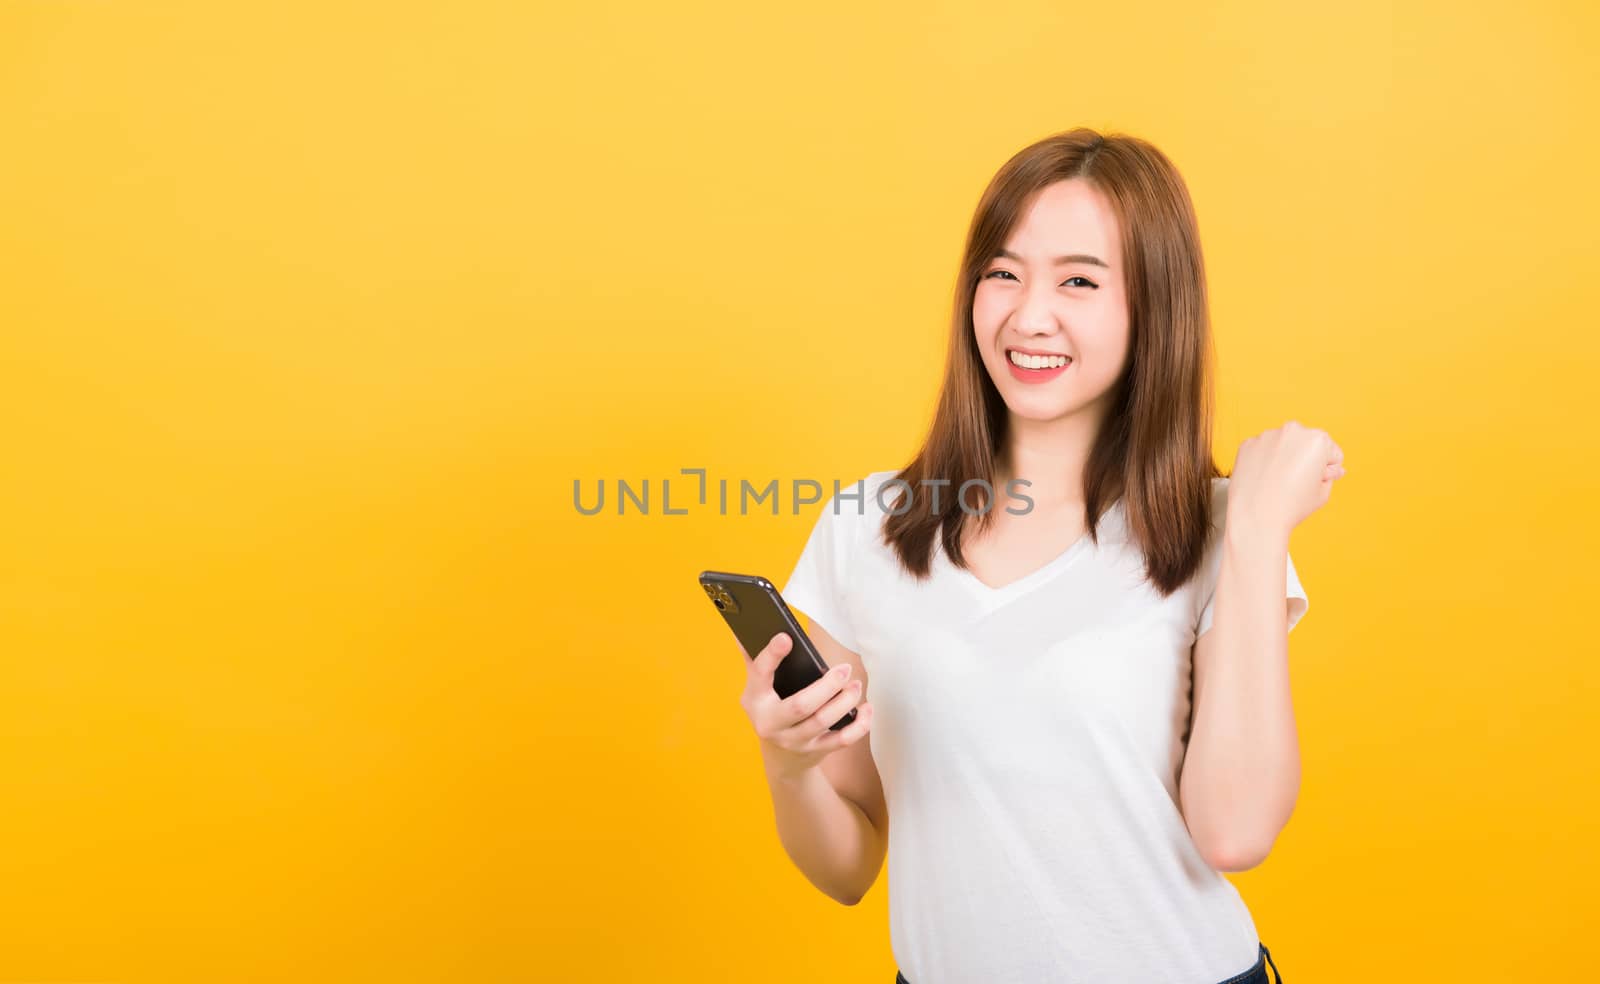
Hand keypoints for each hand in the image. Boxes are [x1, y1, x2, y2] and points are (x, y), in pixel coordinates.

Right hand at [735, 632, 872, 779]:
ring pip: (823, 721)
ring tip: (856, 685)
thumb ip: (754, 660)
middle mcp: (772, 723)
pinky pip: (841, 741)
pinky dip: (859, 725)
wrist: (780, 760)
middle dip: (827, 686)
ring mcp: (794, 740)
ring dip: (845, 702)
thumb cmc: (771, 711)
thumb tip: (743, 630)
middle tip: (845, 669)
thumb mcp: (757, 690)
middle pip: (801, 705)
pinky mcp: (816, 751)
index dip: (772, 655)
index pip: (760, 674)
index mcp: (755, 700)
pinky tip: (866, 709)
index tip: (786, 637)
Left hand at [1225, 420, 1345, 538]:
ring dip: (1284, 458)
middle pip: (1307, 444)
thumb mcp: (1323, 492)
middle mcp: (1292, 430)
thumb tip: (1333, 467)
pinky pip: (1262, 450)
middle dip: (1305, 459)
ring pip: (1283, 445)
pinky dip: (1264, 461)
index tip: (1311, 483)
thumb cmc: (1292, 506)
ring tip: (1278, 482)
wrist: (1256, 517)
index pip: (1332, 453)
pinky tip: (1262, 478)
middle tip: (1294, 482)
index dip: (1326, 471)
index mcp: (1318, 439)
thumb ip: (1331, 474)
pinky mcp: (1248, 443)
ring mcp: (1267, 435)